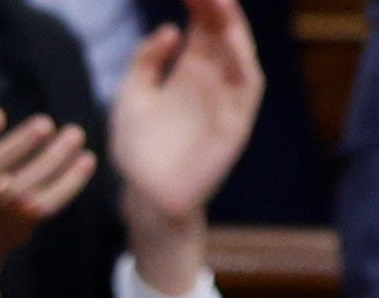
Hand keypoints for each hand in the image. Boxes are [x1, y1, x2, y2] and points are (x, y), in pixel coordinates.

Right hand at [0, 95, 95, 297]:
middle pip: (0, 168)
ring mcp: (6, 207)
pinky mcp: (29, 220)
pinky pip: (53, 200)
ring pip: (33, 183)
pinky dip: (72, 182)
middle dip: (23, 147)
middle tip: (46, 123)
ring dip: (58, 159)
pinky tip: (87, 159)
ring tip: (76, 133)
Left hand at [109, 0, 261, 297]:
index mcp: (188, 71)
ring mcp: (226, 99)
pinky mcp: (236, 123)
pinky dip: (242, 61)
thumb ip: (145, 61)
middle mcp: (211, 80)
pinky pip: (247, 87)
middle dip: (217, 5)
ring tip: (221, 1)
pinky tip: (230, 38)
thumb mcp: (131, 96)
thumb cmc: (137, 150)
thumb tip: (169, 30)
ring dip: (233, 25)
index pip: (201, 25)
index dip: (198, 2)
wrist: (145, 197)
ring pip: (239, 52)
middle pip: (222, 31)